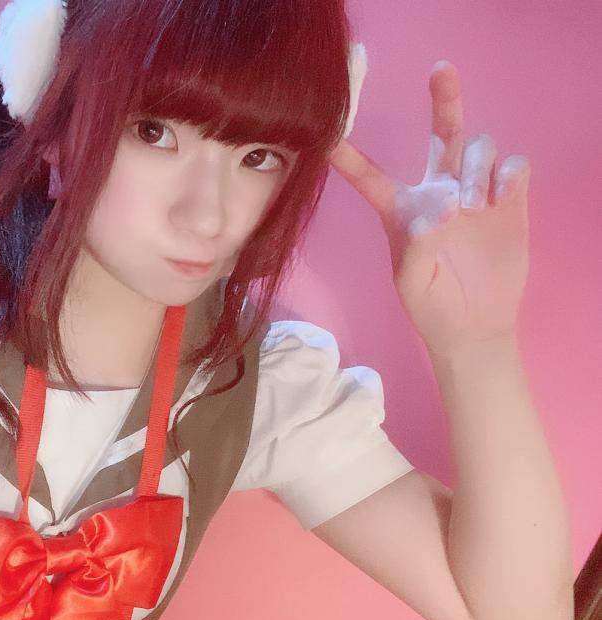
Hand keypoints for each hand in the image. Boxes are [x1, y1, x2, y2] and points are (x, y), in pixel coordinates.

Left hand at [329, 60, 530, 357]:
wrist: (473, 328)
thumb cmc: (431, 307)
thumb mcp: (411, 283)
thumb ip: (416, 246)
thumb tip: (439, 209)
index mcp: (401, 210)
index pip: (370, 176)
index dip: (349, 156)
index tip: (328, 132)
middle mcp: (438, 192)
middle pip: (442, 135)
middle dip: (444, 101)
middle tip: (441, 69)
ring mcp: (476, 194)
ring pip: (478, 148)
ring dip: (476, 167)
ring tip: (473, 205)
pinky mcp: (510, 203)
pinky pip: (513, 168)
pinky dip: (508, 174)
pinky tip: (499, 195)